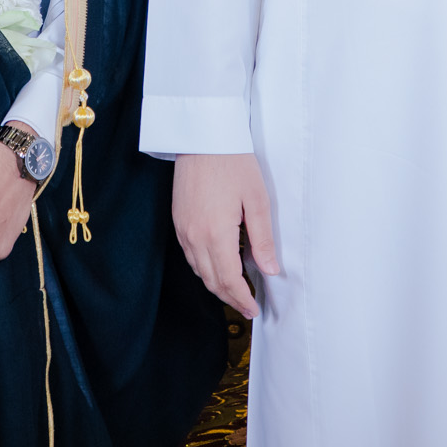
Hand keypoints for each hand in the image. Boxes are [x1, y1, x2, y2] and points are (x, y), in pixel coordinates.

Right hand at [173, 152, 279, 318]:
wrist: (203, 136)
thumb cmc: (234, 162)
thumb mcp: (257, 200)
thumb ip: (262, 239)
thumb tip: (270, 270)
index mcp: (216, 233)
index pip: (229, 279)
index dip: (242, 299)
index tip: (253, 310)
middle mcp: (194, 236)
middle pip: (211, 280)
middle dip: (230, 297)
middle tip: (247, 307)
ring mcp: (182, 228)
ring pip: (198, 270)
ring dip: (216, 285)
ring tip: (235, 291)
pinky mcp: (177, 219)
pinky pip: (190, 255)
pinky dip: (204, 268)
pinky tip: (217, 266)